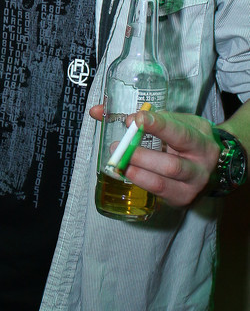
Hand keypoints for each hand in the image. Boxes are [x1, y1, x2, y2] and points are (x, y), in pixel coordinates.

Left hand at [90, 105, 218, 206]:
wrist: (213, 164)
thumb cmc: (186, 138)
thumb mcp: (173, 121)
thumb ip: (142, 116)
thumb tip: (97, 111)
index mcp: (201, 139)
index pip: (180, 133)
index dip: (158, 126)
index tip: (136, 119)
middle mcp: (201, 165)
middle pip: (171, 164)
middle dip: (142, 156)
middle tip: (118, 147)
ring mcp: (193, 186)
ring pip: (163, 183)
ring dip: (137, 173)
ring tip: (119, 164)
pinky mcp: (182, 199)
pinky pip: (158, 193)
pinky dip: (140, 183)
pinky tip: (128, 174)